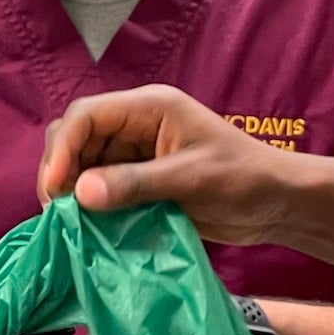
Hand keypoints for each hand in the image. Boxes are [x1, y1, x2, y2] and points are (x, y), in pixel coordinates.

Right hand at [38, 85, 289, 246]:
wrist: (277, 203)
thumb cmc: (244, 180)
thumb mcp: (191, 179)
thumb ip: (136, 184)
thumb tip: (81, 192)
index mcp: (149, 108)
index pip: (87, 115)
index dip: (63, 149)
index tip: (56, 189)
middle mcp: (135, 124)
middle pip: (76, 136)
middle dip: (60, 169)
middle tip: (61, 212)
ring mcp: (135, 152)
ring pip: (82, 163)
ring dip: (72, 190)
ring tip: (73, 223)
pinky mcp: (138, 179)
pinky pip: (100, 187)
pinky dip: (90, 205)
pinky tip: (89, 227)